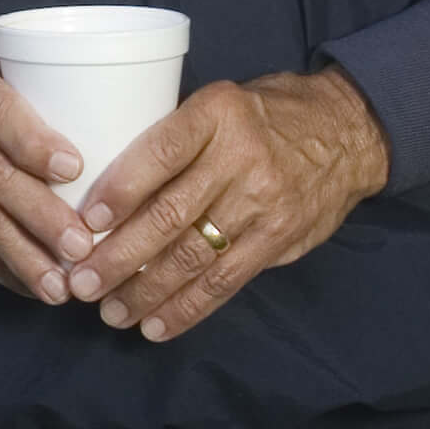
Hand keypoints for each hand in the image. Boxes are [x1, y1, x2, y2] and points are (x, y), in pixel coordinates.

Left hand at [59, 69, 389, 341]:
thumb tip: (103, 186)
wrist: (347, 131)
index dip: (120, 191)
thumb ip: (174, 138)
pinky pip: (228, 281)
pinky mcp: (281, 240)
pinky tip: (156, 325)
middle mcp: (241, 160)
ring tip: (110, 312)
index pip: (161, 154)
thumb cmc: (261, 115)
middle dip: (120, 256)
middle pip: (171, 214)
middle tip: (82, 283)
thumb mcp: (217, 103)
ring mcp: (264, 204)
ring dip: (147, 291)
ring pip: (196, 256)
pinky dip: (188, 307)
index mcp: (215, 115)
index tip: (85, 223)